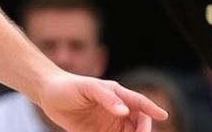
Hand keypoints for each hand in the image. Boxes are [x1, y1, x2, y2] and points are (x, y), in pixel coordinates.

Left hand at [37, 72, 167, 131]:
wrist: (48, 95)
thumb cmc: (69, 86)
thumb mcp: (88, 88)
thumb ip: (107, 98)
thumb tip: (124, 111)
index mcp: (117, 94)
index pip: (139, 103)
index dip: (152, 109)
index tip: (163, 116)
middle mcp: (117, 110)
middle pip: (138, 124)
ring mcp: (109, 124)